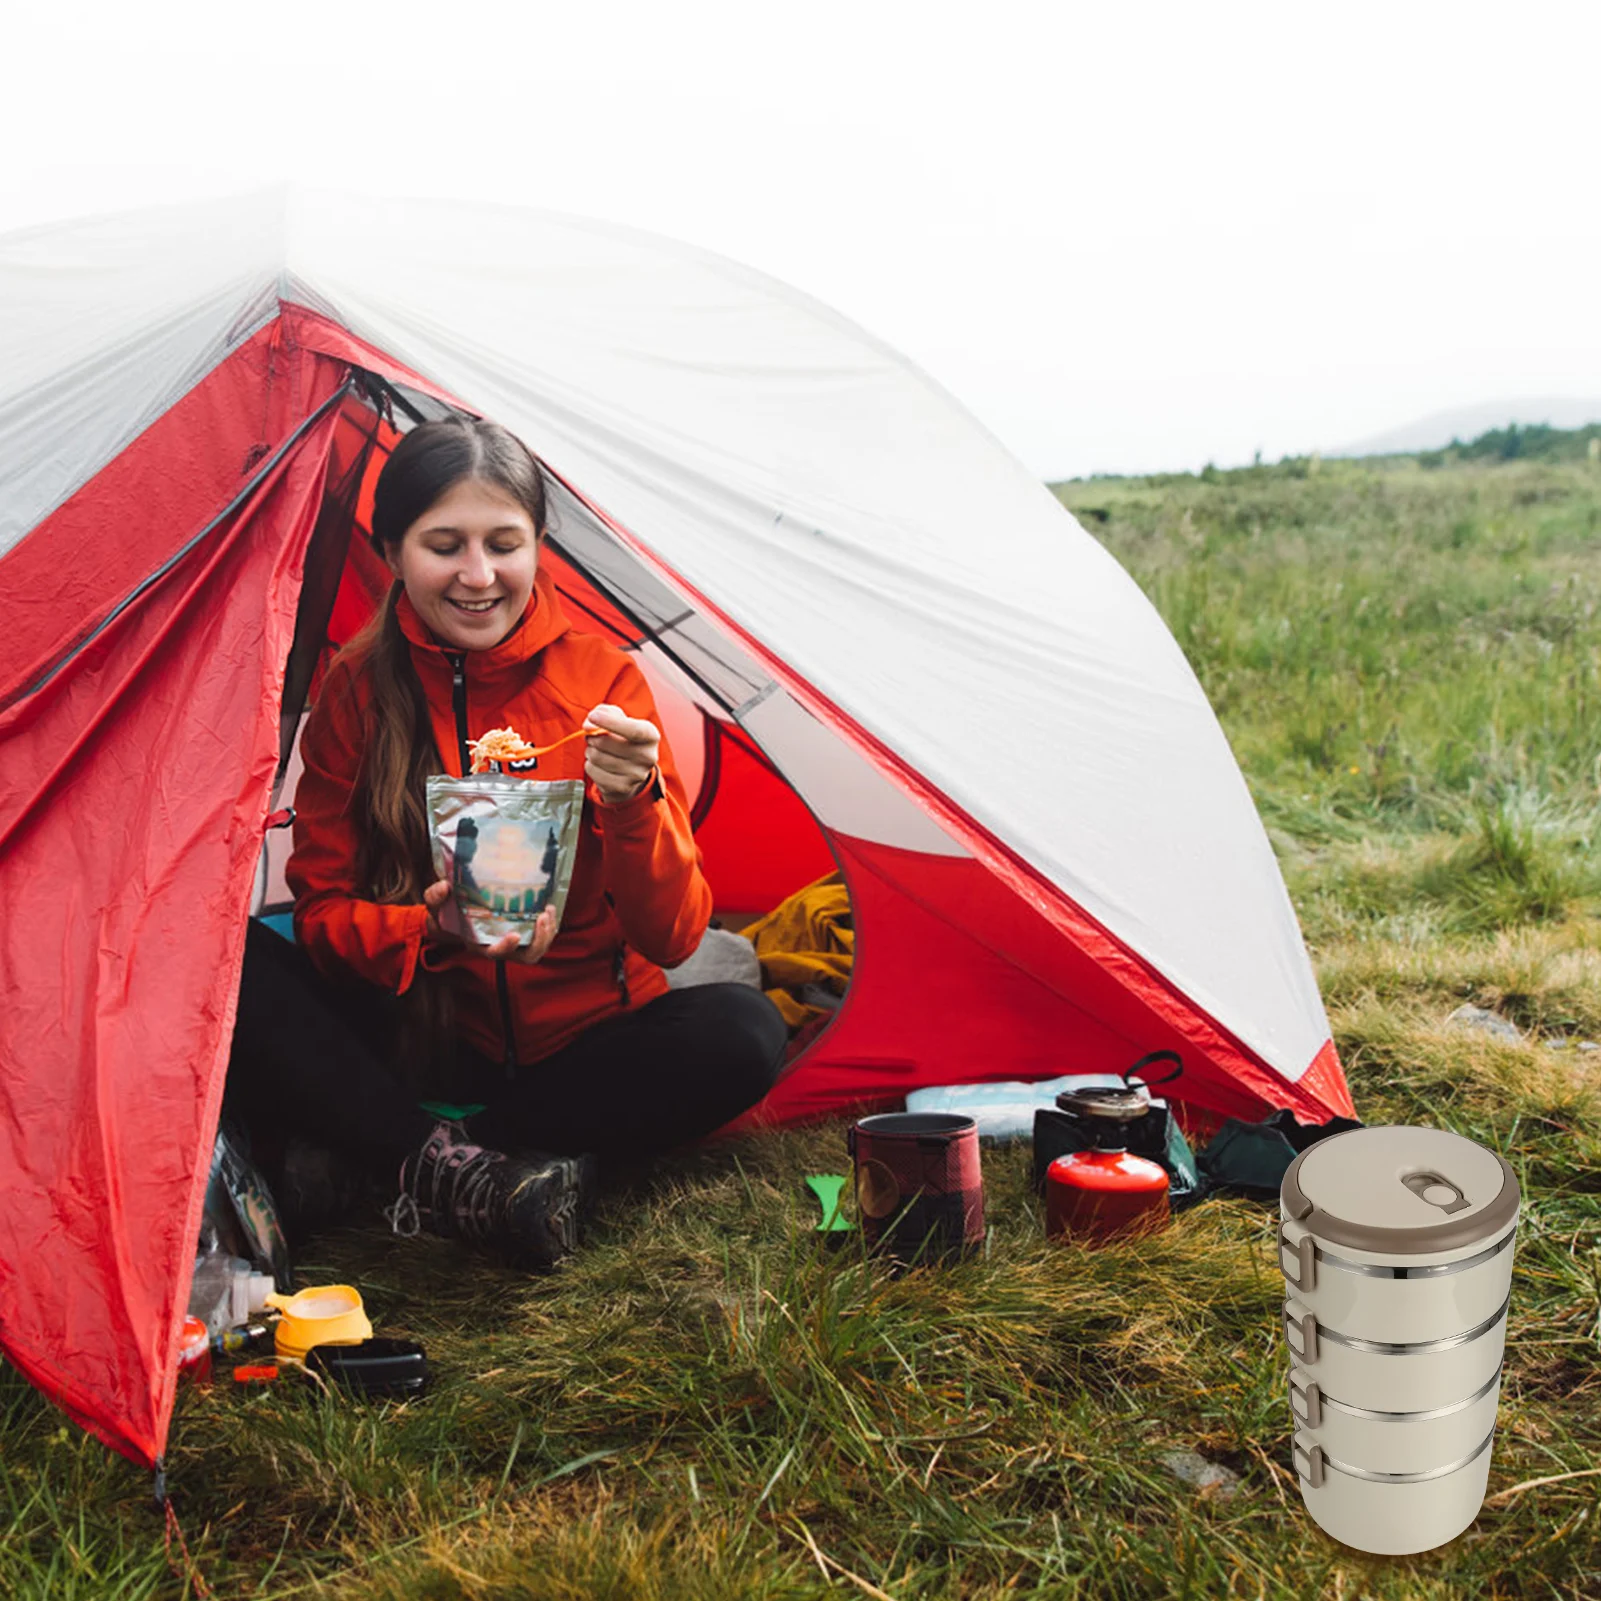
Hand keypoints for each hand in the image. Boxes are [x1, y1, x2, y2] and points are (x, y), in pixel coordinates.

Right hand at [423, 882, 558, 963]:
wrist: (454, 914)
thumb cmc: (446, 913)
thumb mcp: (435, 905)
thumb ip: (435, 898)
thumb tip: (444, 887)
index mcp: (478, 944)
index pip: (494, 953)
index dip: (506, 948)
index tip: (515, 935)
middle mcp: (499, 945)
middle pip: (526, 956)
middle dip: (539, 941)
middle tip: (543, 917)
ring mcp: (513, 940)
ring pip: (537, 947)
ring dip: (548, 932)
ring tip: (549, 909)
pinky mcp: (523, 930)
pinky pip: (541, 935)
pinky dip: (548, 924)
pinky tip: (548, 905)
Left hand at [583, 703, 659, 805]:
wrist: (631, 771)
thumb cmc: (623, 738)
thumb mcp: (619, 719)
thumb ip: (603, 712)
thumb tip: (588, 726)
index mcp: (651, 736)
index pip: (633, 730)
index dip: (610, 722)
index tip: (592, 716)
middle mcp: (647, 757)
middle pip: (605, 742)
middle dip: (592, 737)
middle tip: (594, 737)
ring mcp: (636, 775)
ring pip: (596, 756)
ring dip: (590, 751)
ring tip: (598, 751)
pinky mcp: (622, 788)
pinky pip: (592, 770)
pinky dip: (590, 764)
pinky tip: (599, 765)